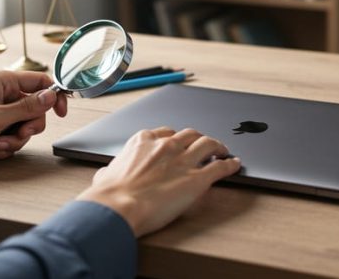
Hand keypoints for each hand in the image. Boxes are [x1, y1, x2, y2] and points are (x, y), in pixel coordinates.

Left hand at [0, 70, 67, 167]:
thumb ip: (29, 107)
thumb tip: (52, 96)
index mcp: (3, 81)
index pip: (41, 82)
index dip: (54, 97)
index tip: (61, 113)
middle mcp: (2, 94)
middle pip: (34, 110)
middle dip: (27, 128)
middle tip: (16, 135)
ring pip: (23, 127)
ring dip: (12, 141)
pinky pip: (11, 137)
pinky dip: (2, 146)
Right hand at [77, 127, 240, 236]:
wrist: (117, 207)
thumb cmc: (108, 197)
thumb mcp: (104, 177)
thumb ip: (109, 172)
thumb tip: (105, 175)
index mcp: (143, 142)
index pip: (165, 132)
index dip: (174, 137)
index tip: (177, 141)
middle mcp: (166, 146)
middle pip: (190, 134)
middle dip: (198, 138)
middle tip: (203, 144)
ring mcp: (183, 161)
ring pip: (208, 144)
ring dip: (218, 146)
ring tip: (223, 150)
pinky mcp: (197, 179)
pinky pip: (220, 167)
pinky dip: (230, 164)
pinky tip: (235, 165)